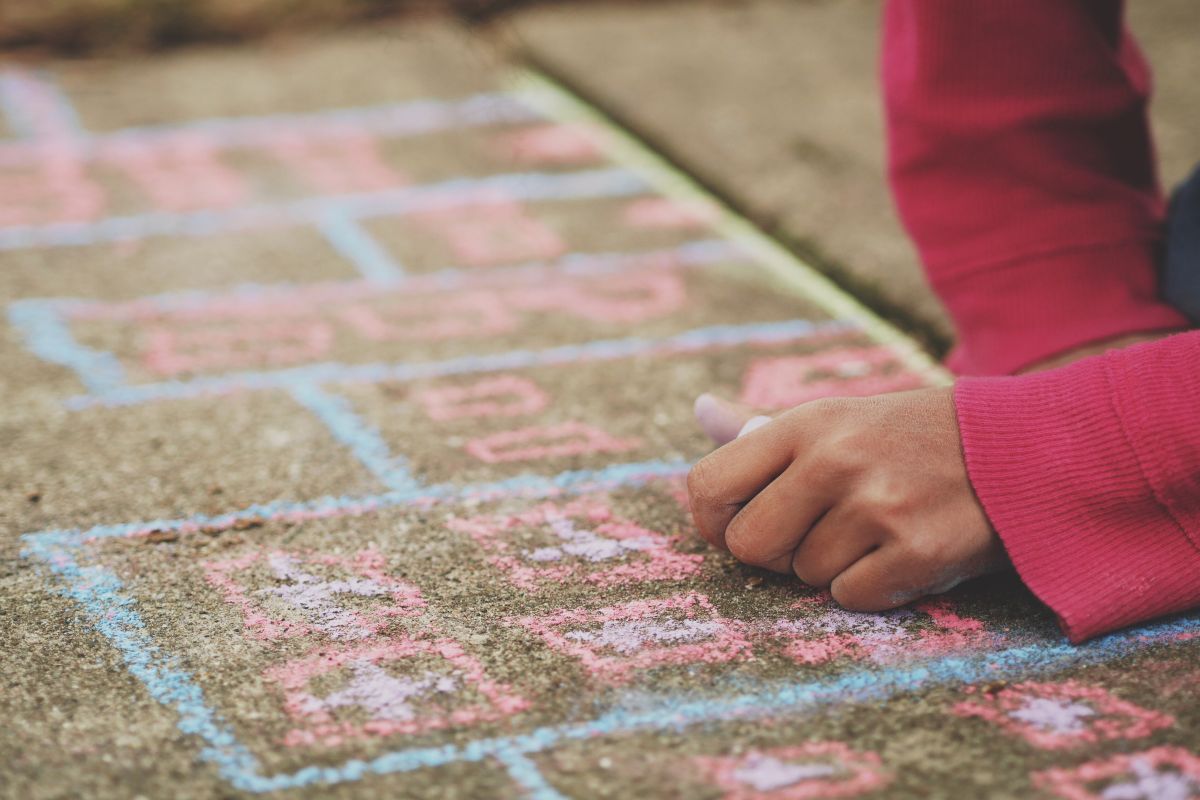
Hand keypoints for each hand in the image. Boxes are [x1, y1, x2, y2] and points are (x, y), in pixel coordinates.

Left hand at [687, 388, 1008, 609]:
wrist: (1018, 449)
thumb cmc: (908, 438)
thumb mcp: (836, 417)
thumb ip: (761, 429)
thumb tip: (700, 410)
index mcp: (805, 424)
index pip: (709, 486)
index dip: (714, 519)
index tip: (740, 522)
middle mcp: (834, 461)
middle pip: (747, 545)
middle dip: (774, 552)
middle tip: (814, 532)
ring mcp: (877, 507)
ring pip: (804, 576)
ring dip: (832, 565)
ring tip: (875, 529)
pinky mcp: (918, 552)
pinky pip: (851, 597)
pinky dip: (871, 586)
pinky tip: (900, 551)